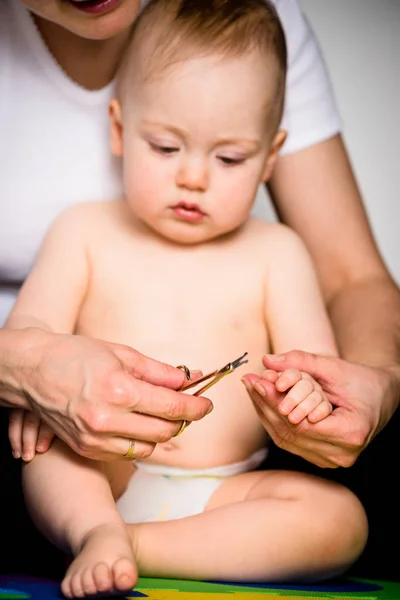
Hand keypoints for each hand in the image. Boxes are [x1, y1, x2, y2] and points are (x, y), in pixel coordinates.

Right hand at [9, 329, 211, 460]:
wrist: (33, 371)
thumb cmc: (76, 355)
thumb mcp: (122, 353)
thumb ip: (159, 371)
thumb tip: (189, 380)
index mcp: (119, 389)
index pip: (172, 407)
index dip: (196, 407)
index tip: (207, 404)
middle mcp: (107, 418)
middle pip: (165, 432)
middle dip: (183, 420)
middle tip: (187, 407)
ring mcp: (95, 438)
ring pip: (149, 447)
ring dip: (161, 433)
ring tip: (159, 413)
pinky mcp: (86, 449)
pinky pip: (127, 453)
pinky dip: (139, 441)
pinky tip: (135, 423)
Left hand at [242, 350, 399, 467]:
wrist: (380, 396)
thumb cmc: (361, 381)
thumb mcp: (333, 367)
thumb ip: (301, 362)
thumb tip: (267, 360)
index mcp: (351, 433)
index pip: (301, 423)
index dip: (275, 402)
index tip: (257, 380)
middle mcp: (342, 454)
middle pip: (290, 432)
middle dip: (265, 404)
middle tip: (248, 380)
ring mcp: (331, 460)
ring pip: (286, 439)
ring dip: (265, 411)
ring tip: (252, 387)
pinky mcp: (321, 457)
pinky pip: (290, 440)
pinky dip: (274, 420)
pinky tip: (262, 401)